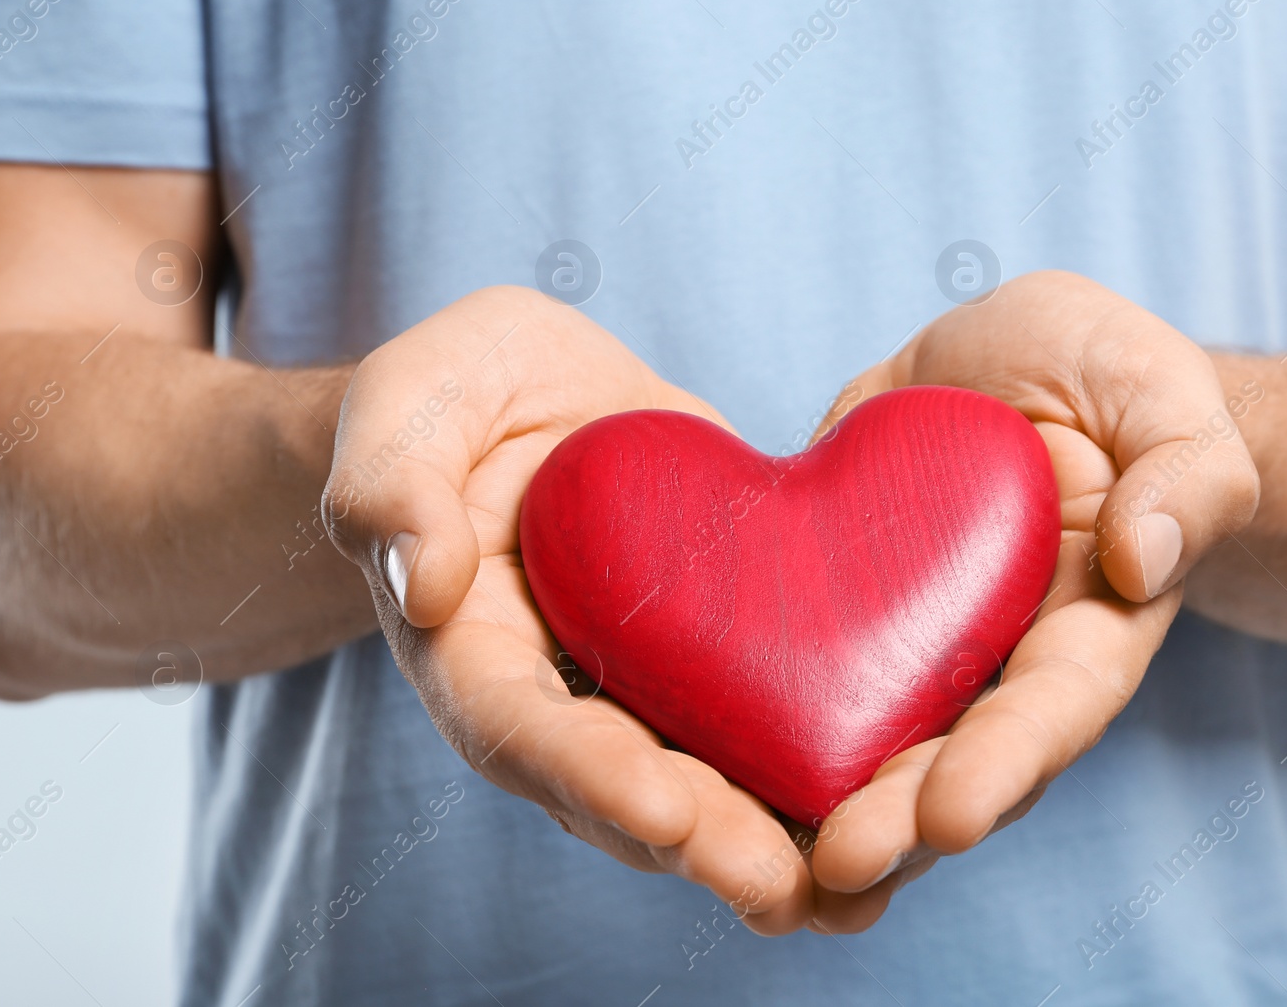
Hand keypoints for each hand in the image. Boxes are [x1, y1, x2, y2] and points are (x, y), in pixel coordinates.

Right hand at [324, 286, 814, 933]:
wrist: (525, 395)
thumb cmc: (449, 396)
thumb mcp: (405, 405)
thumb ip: (391, 481)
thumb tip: (420, 578)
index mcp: (472, 649)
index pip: (521, 731)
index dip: (592, 777)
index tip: (667, 813)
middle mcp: (555, 695)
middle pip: (624, 792)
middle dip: (705, 844)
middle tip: (785, 890)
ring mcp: (634, 687)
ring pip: (699, 786)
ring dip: (772, 842)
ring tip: (857, 892)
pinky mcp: (705, 657)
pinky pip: (755, 724)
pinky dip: (815, 774)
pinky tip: (895, 812)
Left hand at [805, 270, 1259, 931]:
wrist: (1016, 366)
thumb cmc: (1115, 381)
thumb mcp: (1165, 397)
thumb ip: (1185, 475)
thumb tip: (1143, 561)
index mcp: (1086, 625)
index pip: (1053, 707)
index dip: (1005, 764)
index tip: (951, 817)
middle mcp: (992, 661)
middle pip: (950, 757)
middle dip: (896, 818)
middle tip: (837, 863)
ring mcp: (906, 641)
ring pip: (862, 740)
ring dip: (816, 804)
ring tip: (761, 862)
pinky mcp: (829, 602)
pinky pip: (786, 663)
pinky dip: (746, 718)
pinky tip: (693, 764)